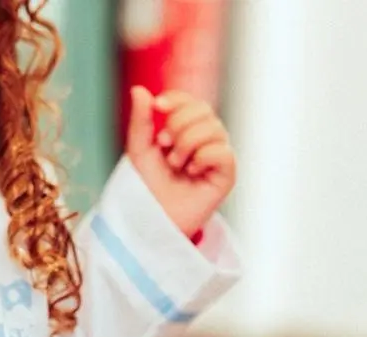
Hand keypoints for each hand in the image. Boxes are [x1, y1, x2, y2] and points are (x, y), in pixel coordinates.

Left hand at [125, 86, 236, 236]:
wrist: (152, 216)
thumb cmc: (147, 184)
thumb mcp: (139, 148)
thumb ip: (141, 120)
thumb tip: (139, 89)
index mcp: (187, 129)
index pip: (191, 101)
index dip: (178, 99)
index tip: (159, 106)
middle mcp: (206, 139)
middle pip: (203, 110)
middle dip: (178, 124)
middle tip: (164, 147)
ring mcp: (218, 155)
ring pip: (214, 128)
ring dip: (186, 144)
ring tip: (176, 164)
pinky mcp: (227, 174)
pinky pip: (223, 151)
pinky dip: (203, 158)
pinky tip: (192, 172)